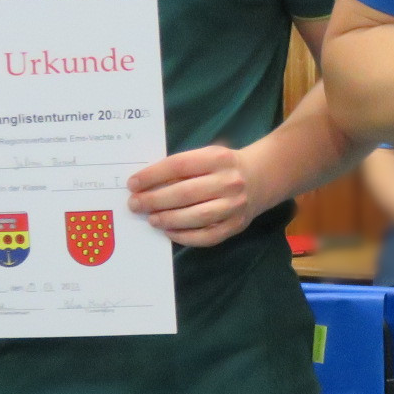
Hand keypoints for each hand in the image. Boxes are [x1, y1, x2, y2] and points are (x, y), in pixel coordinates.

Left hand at [128, 145, 260, 247]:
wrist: (260, 177)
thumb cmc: (222, 166)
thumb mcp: (206, 156)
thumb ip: (181, 168)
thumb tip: (146, 185)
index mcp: (218, 158)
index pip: (179, 166)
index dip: (153, 176)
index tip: (133, 184)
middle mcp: (229, 182)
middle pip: (185, 193)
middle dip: (154, 200)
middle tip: (135, 204)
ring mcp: (235, 206)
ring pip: (197, 217)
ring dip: (168, 219)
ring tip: (151, 219)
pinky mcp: (236, 225)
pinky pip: (208, 237)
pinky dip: (185, 237)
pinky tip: (169, 232)